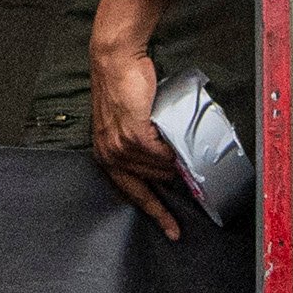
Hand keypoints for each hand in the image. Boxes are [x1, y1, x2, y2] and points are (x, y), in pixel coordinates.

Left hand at [86, 0, 184, 239]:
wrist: (116, 60)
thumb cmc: (123, 85)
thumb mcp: (126, 121)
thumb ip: (141, 144)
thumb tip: (167, 162)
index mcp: (105, 155)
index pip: (132, 194)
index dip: (156, 214)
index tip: (172, 231)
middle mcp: (109, 155)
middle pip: (150, 183)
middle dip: (170, 179)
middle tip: (187, 172)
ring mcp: (120, 147)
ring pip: (158, 169)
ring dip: (172, 162)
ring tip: (180, 148)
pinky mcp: (133, 135)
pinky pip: (160, 154)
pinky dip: (172, 152)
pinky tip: (175, 143)